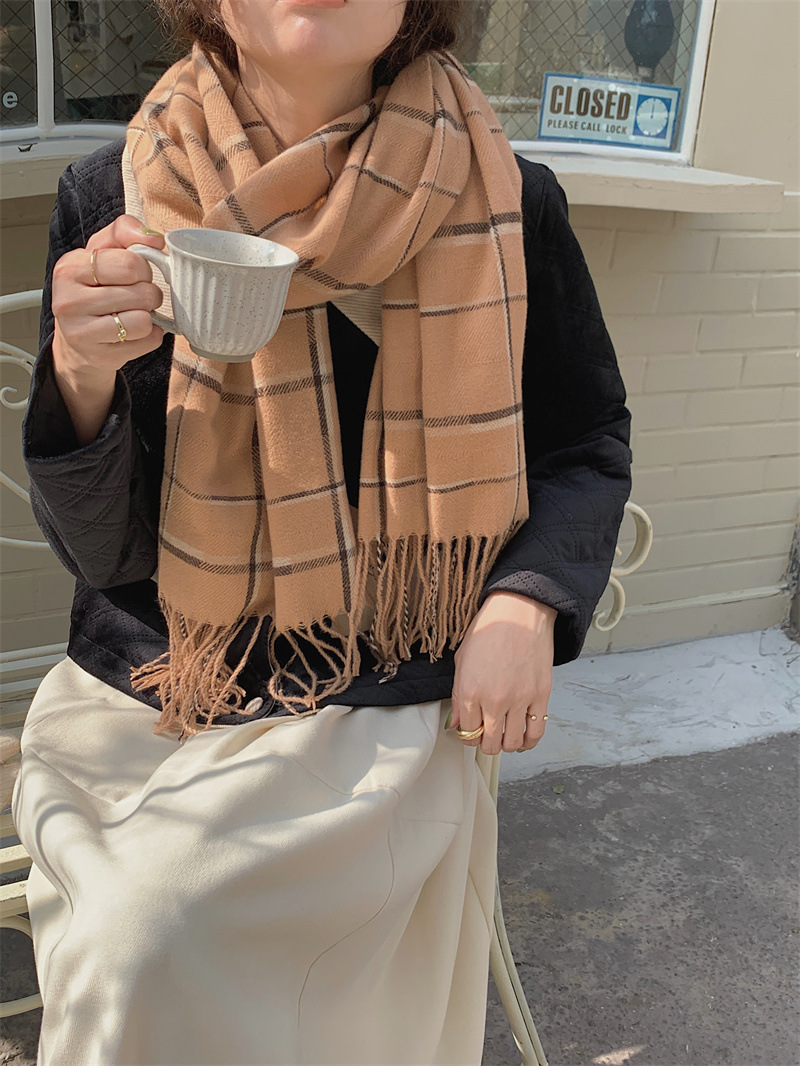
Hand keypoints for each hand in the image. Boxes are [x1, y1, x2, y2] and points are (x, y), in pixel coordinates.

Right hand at [51, 215, 165, 442]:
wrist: (78, 337)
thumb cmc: (94, 288)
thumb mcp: (102, 251)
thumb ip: (125, 232)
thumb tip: (155, 237)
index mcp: (70, 267)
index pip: (131, 264)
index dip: (144, 268)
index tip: (136, 273)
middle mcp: (69, 300)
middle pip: (141, 293)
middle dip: (149, 293)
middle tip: (138, 296)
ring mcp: (82, 332)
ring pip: (144, 321)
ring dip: (149, 316)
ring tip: (134, 313)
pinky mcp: (100, 356)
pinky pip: (148, 341)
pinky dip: (150, 335)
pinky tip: (133, 332)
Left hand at [449, 590, 555, 755]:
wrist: (519, 611)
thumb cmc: (490, 628)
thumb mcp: (462, 659)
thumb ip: (457, 695)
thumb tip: (457, 722)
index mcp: (469, 691)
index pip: (467, 733)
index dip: (468, 736)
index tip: (472, 732)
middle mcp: (493, 700)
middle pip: (489, 744)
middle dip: (486, 744)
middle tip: (488, 736)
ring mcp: (519, 700)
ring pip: (512, 743)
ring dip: (507, 744)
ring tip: (505, 736)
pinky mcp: (541, 696)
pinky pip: (536, 732)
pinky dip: (529, 741)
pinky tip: (524, 737)